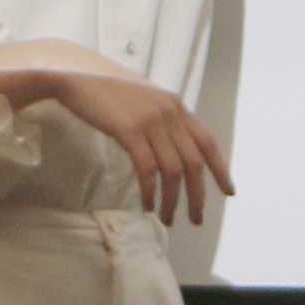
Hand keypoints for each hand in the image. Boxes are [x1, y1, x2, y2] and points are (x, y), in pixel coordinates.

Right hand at [0, 42, 235, 226]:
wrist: (76, 84)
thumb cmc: (108, 97)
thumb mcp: (145, 103)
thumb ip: (164, 121)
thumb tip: (178, 152)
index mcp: (176, 105)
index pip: (208, 142)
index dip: (221, 169)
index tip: (229, 191)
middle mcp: (169, 112)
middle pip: (194, 162)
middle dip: (198, 195)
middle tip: (196, 219)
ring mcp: (150, 121)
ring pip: (173, 170)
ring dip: (173, 200)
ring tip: (168, 218)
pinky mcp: (129, 131)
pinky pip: (148, 169)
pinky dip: (151, 191)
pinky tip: (148, 205)